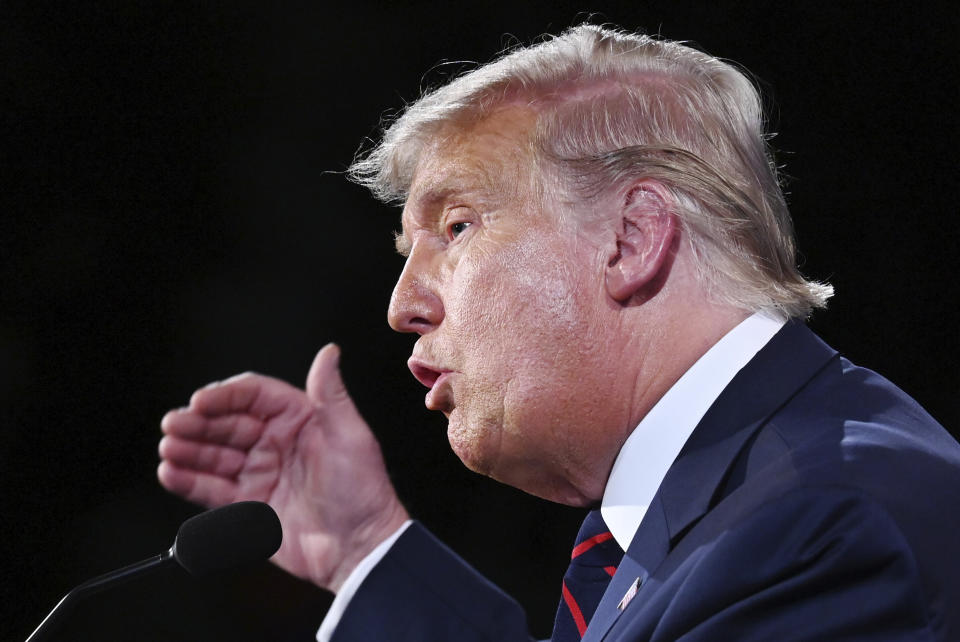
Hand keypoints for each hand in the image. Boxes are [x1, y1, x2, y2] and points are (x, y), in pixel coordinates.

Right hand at [157, 344, 408, 591]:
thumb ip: (330, 393)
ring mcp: (261, 473)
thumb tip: (329, 352)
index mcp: (299, 419)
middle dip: (199, 423)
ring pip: (215, 455)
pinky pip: (213, 489)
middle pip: (228, 424)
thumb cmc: (364, 491)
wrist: (360, 548)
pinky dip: (190, 481)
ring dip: (189, 450)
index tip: (201, 400)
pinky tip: (171, 473)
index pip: (254, 396)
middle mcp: (276, 442)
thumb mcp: (350, 436)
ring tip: (169, 448)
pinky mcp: (250, 504)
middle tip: (174, 424)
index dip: (226, 396)